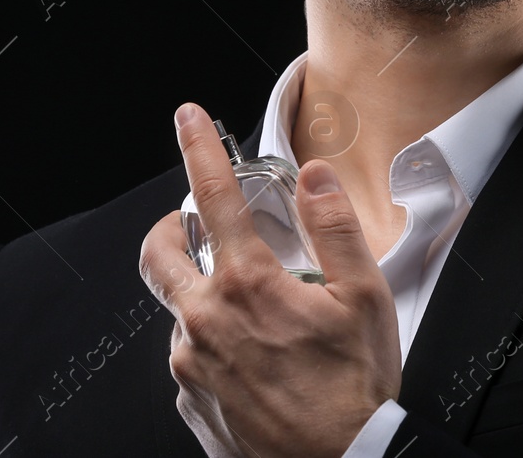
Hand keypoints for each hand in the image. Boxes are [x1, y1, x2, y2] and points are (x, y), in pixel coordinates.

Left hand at [140, 102, 401, 456]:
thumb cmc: (355, 392)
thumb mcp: (365, 299)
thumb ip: (335, 228)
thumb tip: (316, 178)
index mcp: (249, 286)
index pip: (212, 196)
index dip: (197, 148)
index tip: (186, 118)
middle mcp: (206, 323)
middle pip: (157, 255)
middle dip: (166, 229)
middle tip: (188, 224)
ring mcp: (191, 368)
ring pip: (180, 314)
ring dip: (206, 302)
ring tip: (258, 321)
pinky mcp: (190, 404)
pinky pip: (192, 362)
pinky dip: (215, 351)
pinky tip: (257, 365)